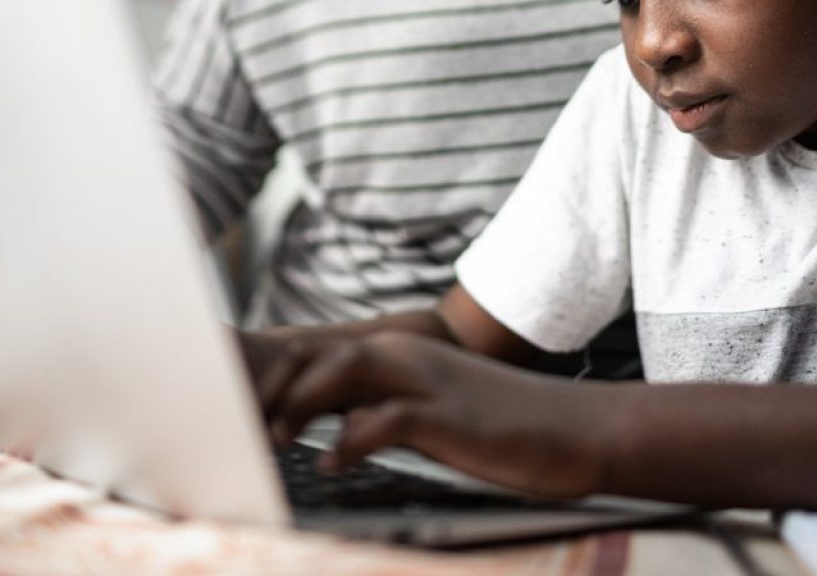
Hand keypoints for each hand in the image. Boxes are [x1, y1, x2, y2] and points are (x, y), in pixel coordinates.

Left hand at [259, 330, 606, 499]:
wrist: (572, 428)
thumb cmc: (499, 427)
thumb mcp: (431, 413)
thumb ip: (385, 411)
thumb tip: (338, 429)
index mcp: (399, 354)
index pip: (325, 353)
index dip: (282, 376)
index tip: (250, 407)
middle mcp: (406, 355)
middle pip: (324, 353)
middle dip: (279, 382)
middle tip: (244, 421)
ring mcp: (428, 379)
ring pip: (347, 370)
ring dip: (304, 401)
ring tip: (275, 436)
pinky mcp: (448, 413)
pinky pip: (386, 418)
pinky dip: (351, 439)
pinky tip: (331, 463)